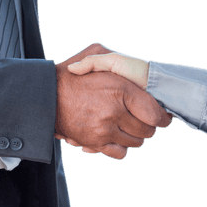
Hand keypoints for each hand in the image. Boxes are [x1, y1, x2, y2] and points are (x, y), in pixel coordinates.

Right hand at [56, 43, 171, 159]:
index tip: (162, 117)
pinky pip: (120, 153)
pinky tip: (116, 137)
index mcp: (120, 89)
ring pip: (135, 142)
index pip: (155, 114)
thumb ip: (118, 58)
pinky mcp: (94, 143)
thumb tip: (140, 70)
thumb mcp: (95, 54)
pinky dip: (121, 147)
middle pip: (147, 130)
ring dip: (135, 137)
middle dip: (148, 126)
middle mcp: (114, 112)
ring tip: (127, 127)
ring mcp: (104, 129)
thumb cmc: (71, 74)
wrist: (45, 95)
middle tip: (142, 120)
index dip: (162, 117)